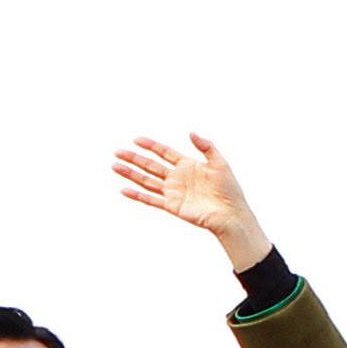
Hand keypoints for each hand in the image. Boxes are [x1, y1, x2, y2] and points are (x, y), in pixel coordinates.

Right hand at [112, 134, 270, 269]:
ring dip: (130, 174)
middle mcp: (177, 179)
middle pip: (150, 166)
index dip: (150, 146)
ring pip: (147, 181)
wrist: (231, 214)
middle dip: (134, 159)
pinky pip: (151, 200)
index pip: (163, 153)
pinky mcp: (172, 207)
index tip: (136, 140)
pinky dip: (137, 196)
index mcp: (187, 166)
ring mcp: (173, 193)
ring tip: (115, 166)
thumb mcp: (219, 162)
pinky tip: (124, 190)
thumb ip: (206, 146)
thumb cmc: (229, 190)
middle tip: (117, 152)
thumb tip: (191, 133)